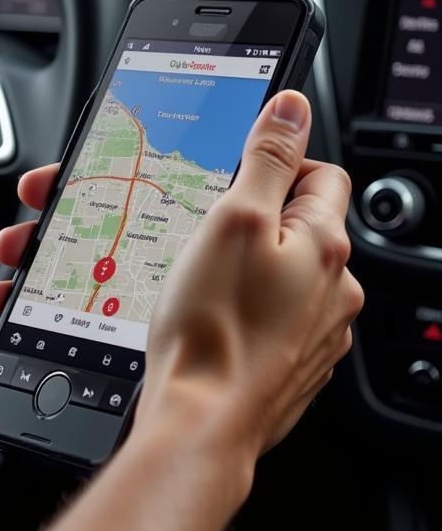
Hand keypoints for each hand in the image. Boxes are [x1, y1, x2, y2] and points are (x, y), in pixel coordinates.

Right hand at [140, 90, 362, 458]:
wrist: (200, 422)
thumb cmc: (213, 328)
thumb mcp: (232, 220)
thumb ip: (266, 160)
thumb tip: (291, 108)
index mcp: (325, 245)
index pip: (320, 174)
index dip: (276, 165)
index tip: (236, 179)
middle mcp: (333, 289)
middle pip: (297, 227)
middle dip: (250, 221)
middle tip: (202, 234)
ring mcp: (315, 332)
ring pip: (281, 276)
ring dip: (244, 269)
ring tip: (198, 281)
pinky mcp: (290, 364)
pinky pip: (270, 318)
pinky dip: (242, 311)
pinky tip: (205, 318)